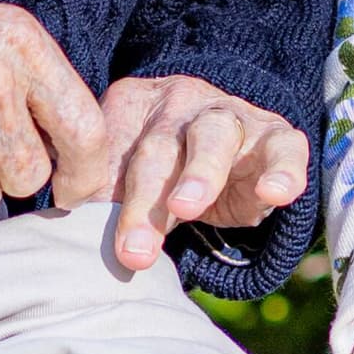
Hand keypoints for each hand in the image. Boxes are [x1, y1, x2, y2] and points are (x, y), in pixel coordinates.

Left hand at [77, 74, 310, 272]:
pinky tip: (275, 193)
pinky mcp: (277, 138)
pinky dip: (282, 171)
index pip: (111, 147)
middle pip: (159, 148)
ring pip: (214, 138)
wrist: (226, 144)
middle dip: (145, 201)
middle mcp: (182, 103)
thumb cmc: (164, 168)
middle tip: (134, 250)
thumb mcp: (129, 178)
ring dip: (200, 174)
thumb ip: (104, 199)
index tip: (81, 220)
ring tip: (187, 208)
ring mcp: (232, 117)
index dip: (97, 187)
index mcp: (134, 107)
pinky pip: (284, 149)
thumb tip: (70, 235)